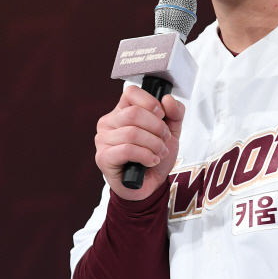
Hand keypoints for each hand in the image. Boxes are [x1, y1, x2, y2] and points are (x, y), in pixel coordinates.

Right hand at [95, 85, 184, 200]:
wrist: (150, 185)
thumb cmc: (155, 156)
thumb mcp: (171, 132)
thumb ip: (175, 113)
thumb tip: (168, 99)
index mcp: (122, 111)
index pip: (131, 92)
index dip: (151, 102)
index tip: (162, 116)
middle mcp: (108, 122)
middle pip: (134, 113)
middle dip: (157, 128)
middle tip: (165, 140)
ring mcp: (103, 140)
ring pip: (132, 133)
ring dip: (153, 145)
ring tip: (159, 154)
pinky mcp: (103, 157)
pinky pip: (127, 150)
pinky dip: (145, 156)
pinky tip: (151, 161)